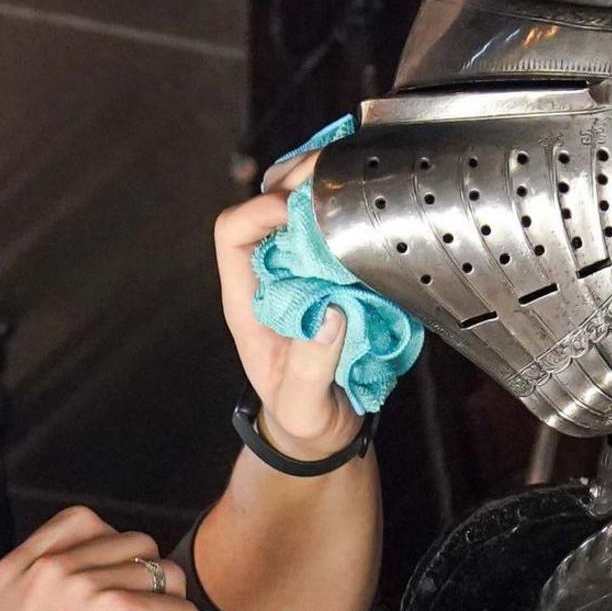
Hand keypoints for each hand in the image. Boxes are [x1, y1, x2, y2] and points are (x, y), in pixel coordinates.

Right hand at [0, 508, 201, 610]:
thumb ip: (34, 597)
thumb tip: (90, 604)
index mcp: (19, 566)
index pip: (84, 522)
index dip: (115, 552)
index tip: (118, 592)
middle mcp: (55, 567)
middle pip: (137, 545)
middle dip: (149, 587)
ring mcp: (91, 587)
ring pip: (168, 577)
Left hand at [212, 145, 361, 465]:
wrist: (322, 432)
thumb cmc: (303, 419)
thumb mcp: (303, 404)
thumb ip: (312, 367)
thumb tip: (332, 312)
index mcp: (249, 300)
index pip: (234, 232)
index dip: (261, 211)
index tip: (301, 213)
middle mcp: (272, 277)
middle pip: (268, 207)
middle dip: (299, 183)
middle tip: (339, 177)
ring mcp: (305, 274)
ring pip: (304, 212)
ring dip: (329, 191)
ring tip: (361, 181)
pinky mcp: (338, 278)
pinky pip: (339, 233)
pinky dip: (355, 214)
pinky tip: (378, 208)